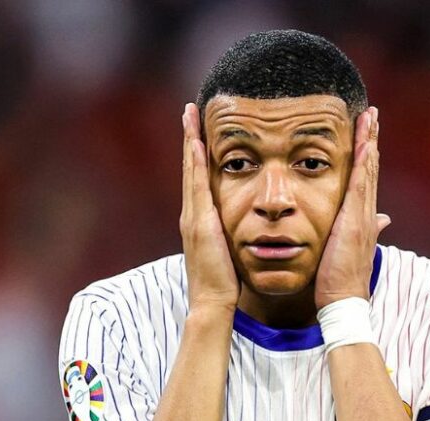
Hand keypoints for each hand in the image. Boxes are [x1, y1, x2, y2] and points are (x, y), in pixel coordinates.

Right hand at [180, 103, 239, 311]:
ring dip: (190, 140)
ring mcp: (192, 215)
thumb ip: (227, 234)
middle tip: (190, 109)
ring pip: (190, 169)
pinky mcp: (198, 220)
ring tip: (190, 114)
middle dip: (190, 137)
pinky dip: (194, 160)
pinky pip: (196, 183)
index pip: (197, 178)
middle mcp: (192, 212)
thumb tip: (239, 222)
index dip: (197, 152)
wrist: (213, 302)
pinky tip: (197, 140)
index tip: (198, 128)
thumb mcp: (225, 250)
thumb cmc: (223, 281)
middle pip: (190, 166)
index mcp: (199, 219)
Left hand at [314, 107, 389, 308]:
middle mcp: (367, 212)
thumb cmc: (342, 279)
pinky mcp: (355, 220)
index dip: (368, 153)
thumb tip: (384, 219)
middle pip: (371, 168)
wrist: (344, 300)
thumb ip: (367, 231)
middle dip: (372, 139)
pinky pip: (360, 185)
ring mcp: (363, 215)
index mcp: (363, 218)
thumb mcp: (353, 249)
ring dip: (369, 142)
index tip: (367, 131)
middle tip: (372, 113)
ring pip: (368, 171)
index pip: (366, 178)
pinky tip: (364, 143)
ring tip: (370, 117)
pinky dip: (364, 163)